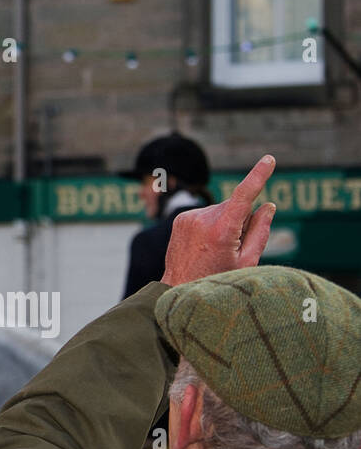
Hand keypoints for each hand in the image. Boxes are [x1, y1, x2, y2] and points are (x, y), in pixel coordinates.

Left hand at [160, 154, 276, 286]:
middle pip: (235, 208)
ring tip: (215, 250)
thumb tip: (268, 206)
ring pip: (220, 211)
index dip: (258, 176)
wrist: (179, 289)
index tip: (269, 159)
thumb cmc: (218, 280)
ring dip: (225, 224)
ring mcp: (188, 218)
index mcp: (222, 231)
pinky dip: (211, 226)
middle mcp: (202, 219)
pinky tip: (205, 246)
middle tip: (233, 248)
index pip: (244, 196)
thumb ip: (260, 232)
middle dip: (241, 222)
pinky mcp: (180, 219)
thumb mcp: (247, 261)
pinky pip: (205, 216)